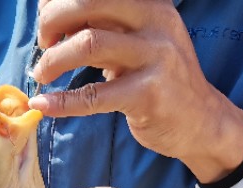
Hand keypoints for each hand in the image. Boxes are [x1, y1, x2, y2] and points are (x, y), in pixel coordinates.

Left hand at [27, 0, 242, 182]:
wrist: (200, 120)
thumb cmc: (157, 77)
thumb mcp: (136, 39)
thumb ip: (103, 23)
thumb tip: (50, 12)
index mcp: (150, 2)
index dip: (59, 1)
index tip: (46, 19)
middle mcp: (156, 21)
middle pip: (87, 4)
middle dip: (51, 22)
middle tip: (43, 44)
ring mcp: (155, 57)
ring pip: (88, 44)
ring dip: (53, 60)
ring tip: (42, 74)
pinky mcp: (148, 95)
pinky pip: (94, 95)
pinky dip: (62, 101)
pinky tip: (44, 103)